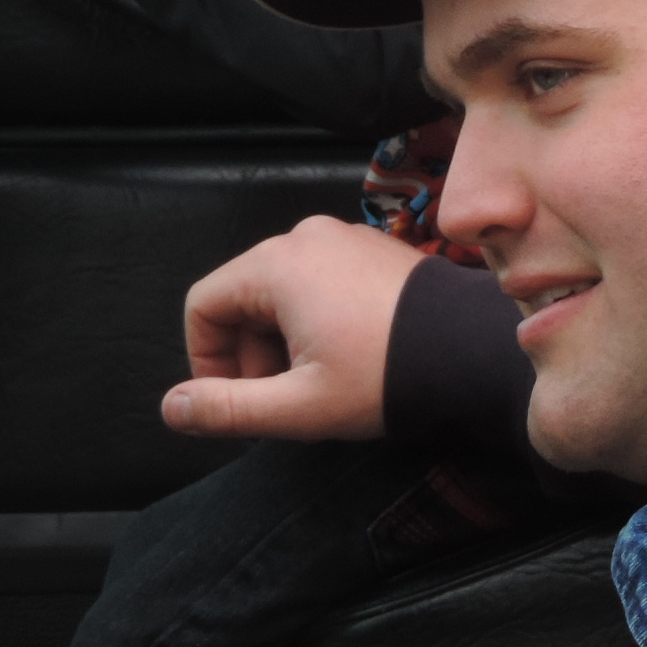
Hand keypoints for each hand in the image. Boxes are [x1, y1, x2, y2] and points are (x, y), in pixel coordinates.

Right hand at [164, 218, 426, 440]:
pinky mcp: (371, 249)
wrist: (474, 351)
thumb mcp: (299, 406)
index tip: (233, 402)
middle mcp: (305, 237)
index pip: (203, 305)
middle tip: (281, 402)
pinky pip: (319, 281)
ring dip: (283, 341)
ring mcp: (342, 238)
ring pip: (281, 292)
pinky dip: (315, 320)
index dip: (205, 360)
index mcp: (276, 265)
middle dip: (249, 355)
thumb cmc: (388, 376)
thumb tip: (172, 407)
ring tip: (318, 384)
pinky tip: (347, 358)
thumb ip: (228, 408)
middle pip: (242, 297)